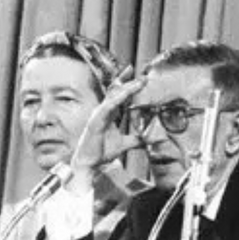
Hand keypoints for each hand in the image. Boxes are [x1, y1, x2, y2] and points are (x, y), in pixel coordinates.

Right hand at [70, 70, 146, 193]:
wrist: (90, 163)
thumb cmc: (101, 152)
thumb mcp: (124, 144)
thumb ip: (135, 140)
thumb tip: (148, 139)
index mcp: (110, 114)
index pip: (120, 96)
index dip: (129, 86)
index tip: (141, 78)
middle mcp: (103, 111)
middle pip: (116, 92)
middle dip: (129, 82)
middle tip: (142, 75)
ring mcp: (98, 115)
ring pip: (113, 97)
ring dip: (126, 88)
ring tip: (139, 82)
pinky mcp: (95, 121)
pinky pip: (107, 107)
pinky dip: (117, 100)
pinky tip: (126, 94)